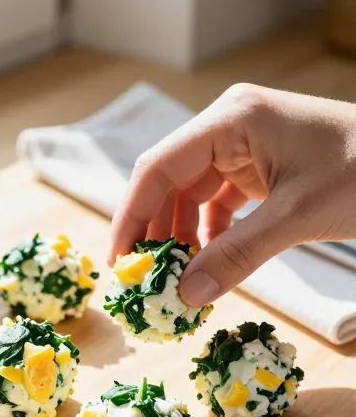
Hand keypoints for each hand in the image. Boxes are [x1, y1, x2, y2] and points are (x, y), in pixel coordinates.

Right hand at [109, 83, 355, 305]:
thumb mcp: (296, 218)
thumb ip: (237, 256)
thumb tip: (186, 298)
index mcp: (232, 118)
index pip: (159, 167)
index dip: (131, 215)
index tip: (118, 262)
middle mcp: (230, 124)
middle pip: (170, 181)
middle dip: (155, 231)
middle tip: (142, 281)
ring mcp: (245, 143)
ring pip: (192, 194)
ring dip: (182, 236)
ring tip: (173, 280)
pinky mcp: (261, 164)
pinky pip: (220, 201)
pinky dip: (210, 233)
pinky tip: (205, 265)